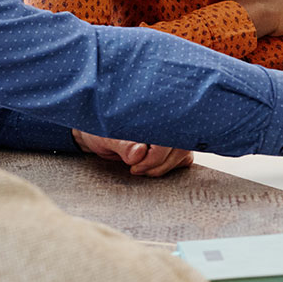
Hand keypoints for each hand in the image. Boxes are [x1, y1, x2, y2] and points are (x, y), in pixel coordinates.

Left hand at [71, 130, 193, 176]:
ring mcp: (175, 131)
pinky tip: (149, 165)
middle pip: (180, 147)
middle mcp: (168, 118)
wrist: (98, 134)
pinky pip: (184, 159)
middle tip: (134, 169)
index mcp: (152, 111)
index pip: (167, 136)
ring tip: (139, 167)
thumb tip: (140, 152)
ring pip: (184, 155)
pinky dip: (168, 166)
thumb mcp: (105, 138)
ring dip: (162, 167)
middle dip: (157, 165)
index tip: (134, 166)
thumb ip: (122, 145)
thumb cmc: (100, 132)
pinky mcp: (178, 144)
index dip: (154, 157)